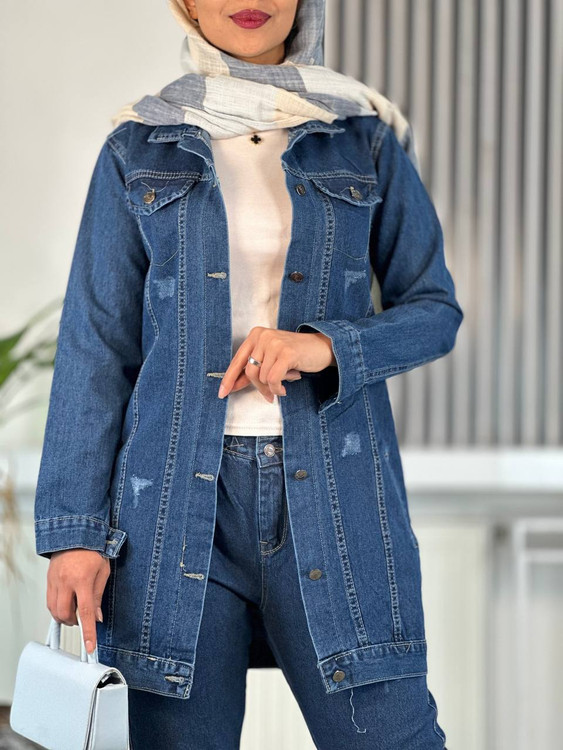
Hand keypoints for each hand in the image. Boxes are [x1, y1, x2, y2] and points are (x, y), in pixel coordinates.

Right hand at [47, 549, 108, 653]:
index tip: (90, 646)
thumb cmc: (93, 550)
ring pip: (54, 610)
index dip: (88, 632)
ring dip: (65, 616)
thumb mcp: (103, 572)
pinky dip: (57, 608)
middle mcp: (66, 582)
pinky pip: (49, 602)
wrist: (76, 533)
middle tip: (82, 619)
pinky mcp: (48, 580)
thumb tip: (97, 617)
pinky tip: (66, 603)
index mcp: (82, 580)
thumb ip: (99, 596)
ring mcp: (54, 581)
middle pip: (65, 614)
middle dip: (74, 623)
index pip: (86, 612)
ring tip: (75, 609)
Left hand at [218, 326, 335, 402]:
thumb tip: (234, 385)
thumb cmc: (295, 355)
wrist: (322, 348)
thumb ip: (254, 369)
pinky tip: (284, 388)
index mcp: (256, 335)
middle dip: (258, 388)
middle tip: (268, 396)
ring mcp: (275, 343)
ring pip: (262, 377)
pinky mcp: (286, 353)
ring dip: (272, 388)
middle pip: (250, 371)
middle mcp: (263, 336)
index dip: (229, 378)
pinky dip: (277, 388)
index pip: (238, 360)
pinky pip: (273, 379)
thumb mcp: (271, 359)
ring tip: (283, 384)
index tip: (222, 393)